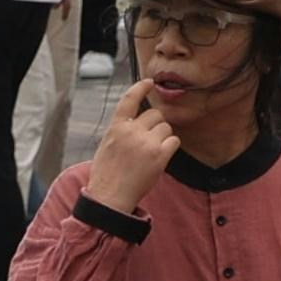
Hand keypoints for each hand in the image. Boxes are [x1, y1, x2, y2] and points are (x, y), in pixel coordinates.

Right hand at [91, 78, 180, 212]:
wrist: (110, 198)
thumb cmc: (107, 176)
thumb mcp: (106, 146)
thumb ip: (121, 131)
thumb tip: (136, 122)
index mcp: (116, 128)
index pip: (129, 100)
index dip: (140, 88)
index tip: (149, 82)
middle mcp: (131, 131)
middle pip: (155, 115)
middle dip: (155, 125)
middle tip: (148, 141)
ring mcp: (146, 143)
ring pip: (166, 128)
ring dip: (163, 138)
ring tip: (151, 154)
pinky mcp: (159, 155)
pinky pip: (174, 141)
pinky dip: (170, 148)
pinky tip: (161, 157)